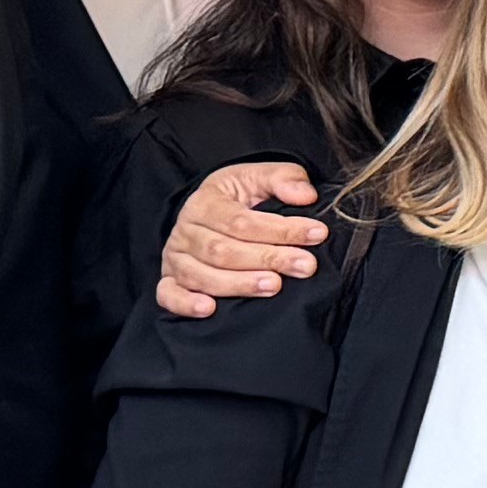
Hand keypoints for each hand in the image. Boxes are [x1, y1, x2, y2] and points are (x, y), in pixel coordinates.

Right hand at [155, 158, 324, 318]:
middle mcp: (185, 231)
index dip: (281, 229)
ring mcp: (175, 258)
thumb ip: (284, 179)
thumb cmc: (238, 198)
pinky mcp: (169, 281)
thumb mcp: (258, 178)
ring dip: (240, 283)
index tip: (317, 234)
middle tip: (305, 265)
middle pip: (224, 251)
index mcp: (205, 202)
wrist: (209, 215)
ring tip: (275, 286)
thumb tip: (306, 196)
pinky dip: (187, 304)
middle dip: (269, 258)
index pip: (242, 220)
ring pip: (202, 275)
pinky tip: (209, 309)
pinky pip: (169, 295)